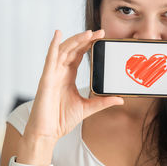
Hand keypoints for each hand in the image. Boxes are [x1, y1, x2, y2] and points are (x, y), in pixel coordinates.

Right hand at [23, 29, 123, 143]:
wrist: (48, 133)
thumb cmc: (62, 119)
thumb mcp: (88, 108)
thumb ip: (103, 102)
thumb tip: (120, 99)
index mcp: (68, 76)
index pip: (78, 55)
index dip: (88, 44)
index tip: (100, 37)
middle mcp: (59, 72)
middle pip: (72, 49)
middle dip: (85, 39)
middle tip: (99, 32)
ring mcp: (52, 74)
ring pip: (63, 51)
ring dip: (75, 40)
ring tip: (88, 33)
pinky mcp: (46, 79)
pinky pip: (50, 59)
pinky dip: (53, 45)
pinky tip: (57, 35)